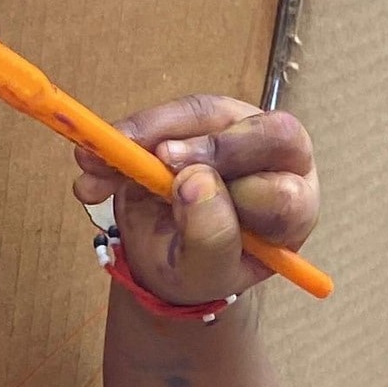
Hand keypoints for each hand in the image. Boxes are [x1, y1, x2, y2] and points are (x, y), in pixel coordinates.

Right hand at [75, 94, 318, 307]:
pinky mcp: (205, 118)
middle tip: (156, 157)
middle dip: (209, 145)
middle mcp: (282, 165)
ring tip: (98, 163)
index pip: (282, 191)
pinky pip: (169, 115)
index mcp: (294, 213)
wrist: (170, 257)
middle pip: (268, 133)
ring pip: (209, 114)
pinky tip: (93, 163)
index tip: (183, 186)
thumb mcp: (203, 272)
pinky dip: (125, 136)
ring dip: (148, 134)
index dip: (241, 196)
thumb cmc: (199, 270)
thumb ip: (209, 237)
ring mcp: (244, 133)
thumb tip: (193, 181)